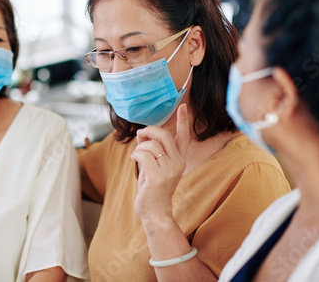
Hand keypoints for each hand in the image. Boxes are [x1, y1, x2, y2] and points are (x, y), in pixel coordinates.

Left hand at [131, 104, 189, 222]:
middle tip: (140, 135)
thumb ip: (151, 150)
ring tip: (137, 155)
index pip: (184, 136)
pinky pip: (143, 154)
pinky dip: (135, 154)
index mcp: (180, 159)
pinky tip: (134, 160)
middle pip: (163, 135)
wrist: (155, 212)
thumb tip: (142, 133)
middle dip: (149, 131)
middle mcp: (178, 163)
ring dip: (139, 146)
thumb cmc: (152, 188)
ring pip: (151, 144)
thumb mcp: (154, 166)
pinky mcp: (158, 176)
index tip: (183, 106)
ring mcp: (169, 170)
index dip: (183, 120)